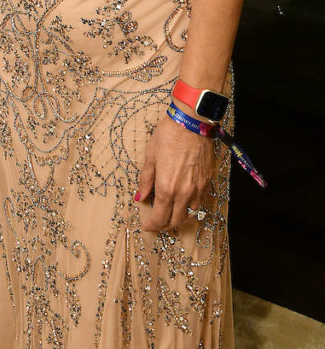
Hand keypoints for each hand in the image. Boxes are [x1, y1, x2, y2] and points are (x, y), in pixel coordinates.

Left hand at [136, 113, 213, 231]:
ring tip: (171, 212)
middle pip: (176, 220)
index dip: (152, 225)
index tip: (147, 226)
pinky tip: (185, 199)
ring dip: (180, 216)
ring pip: (190, 213)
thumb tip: (140, 196)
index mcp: (166, 187)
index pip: (160, 217)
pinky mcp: (208, 181)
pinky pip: (201, 201)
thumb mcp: (150, 157)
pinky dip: (192, 205)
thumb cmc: (167, 136)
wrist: (191, 122)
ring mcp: (198, 188)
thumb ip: (146, 180)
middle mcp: (184, 192)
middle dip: (165, 226)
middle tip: (158, 223)